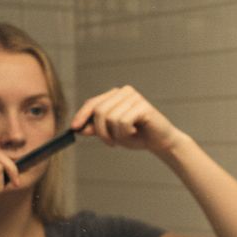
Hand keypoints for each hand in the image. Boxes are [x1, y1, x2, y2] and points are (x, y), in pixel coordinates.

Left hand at [72, 85, 190, 153]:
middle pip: (99, 111)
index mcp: (115, 95)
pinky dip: (126, 134)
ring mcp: (134, 97)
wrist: (162, 142)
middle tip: (110, 144)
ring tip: (128, 138)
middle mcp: (124, 92)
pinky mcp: (142, 106)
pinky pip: (122, 122)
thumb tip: (80, 128)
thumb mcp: (113, 134)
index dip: (82, 116)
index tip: (75, 129)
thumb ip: (97, 129)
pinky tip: (136, 134)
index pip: (93, 103)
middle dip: (101, 131)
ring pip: (110, 118)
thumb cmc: (138, 136)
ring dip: (116, 135)